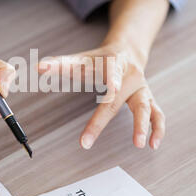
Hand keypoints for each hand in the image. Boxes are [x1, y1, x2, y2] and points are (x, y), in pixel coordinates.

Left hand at [38, 43, 164, 149]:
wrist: (128, 51)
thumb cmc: (101, 59)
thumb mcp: (83, 59)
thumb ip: (61, 64)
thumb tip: (38, 67)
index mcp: (112, 64)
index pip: (109, 72)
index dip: (112, 79)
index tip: (113, 87)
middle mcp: (128, 76)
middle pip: (116, 99)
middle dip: (102, 121)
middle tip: (87, 141)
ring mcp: (140, 88)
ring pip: (144, 106)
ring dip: (141, 125)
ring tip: (138, 144)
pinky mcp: (148, 99)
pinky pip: (157, 114)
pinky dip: (157, 129)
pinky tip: (153, 144)